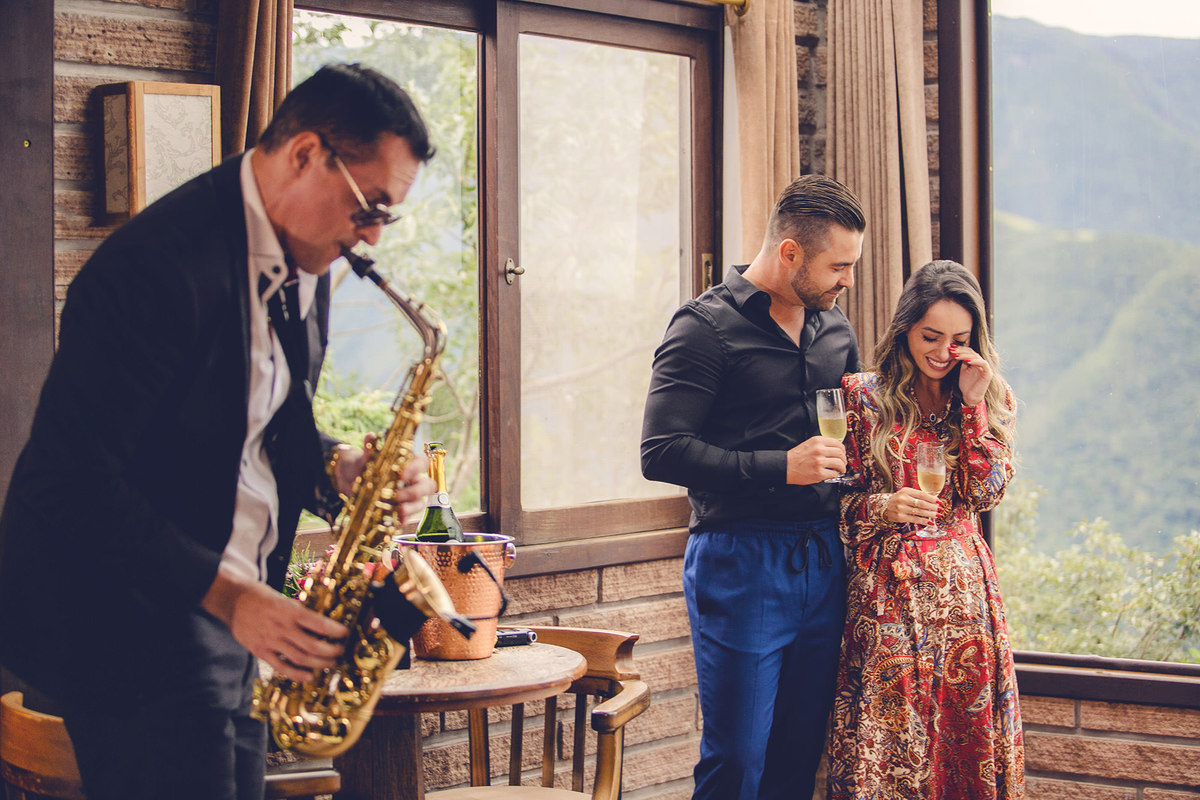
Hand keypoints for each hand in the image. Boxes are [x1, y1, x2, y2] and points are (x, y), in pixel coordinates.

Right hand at [202, 568, 348, 682]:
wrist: (232, 600)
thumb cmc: (261, 596)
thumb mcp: (283, 598)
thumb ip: (299, 612)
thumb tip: (322, 624)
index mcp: (290, 611)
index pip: (319, 624)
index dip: (336, 631)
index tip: (346, 634)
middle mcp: (282, 627)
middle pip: (313, 646)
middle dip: (332, 651)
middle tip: (341, 651)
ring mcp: (270, 641)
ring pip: (300, 659)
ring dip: (320, 664)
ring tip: (331, 663)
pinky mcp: (260, 651)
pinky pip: (281, 667)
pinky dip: (297, 674)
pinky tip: (309, 676)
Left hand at [333, 435, 434, 524]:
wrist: (348, 480)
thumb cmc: (363, 465)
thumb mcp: (364, 457)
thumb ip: (370, 449)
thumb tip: (371, 437)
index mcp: (408, 464)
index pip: (423, 463)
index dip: (417, 468)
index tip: (402, 474)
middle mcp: (412, 480)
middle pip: (428, 486)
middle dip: (416, 491)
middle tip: (398, 495)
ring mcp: (408, 498)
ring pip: (421, 503)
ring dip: (411, 507)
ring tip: (399, 509)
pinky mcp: (400, 512)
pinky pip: (408, 517)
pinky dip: (404, 519)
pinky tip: (397, 520)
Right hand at [786, 435, 847, 484]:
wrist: (786, 466)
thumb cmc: (796, 456)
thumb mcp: (809, 444)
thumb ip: (821, 445)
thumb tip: (836, 450)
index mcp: (817, 441)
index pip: (838, 443)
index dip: (842, 449)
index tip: (843, 453)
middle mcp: (819, 450)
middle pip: (840, 453)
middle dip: (844, 459)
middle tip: (843, 463)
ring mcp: (819, 462)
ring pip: (839, 464)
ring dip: (842, 468)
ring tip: (841, 469)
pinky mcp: (819, 473)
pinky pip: (833, 474)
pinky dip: (835, 474)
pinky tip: (832, 474)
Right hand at [883, 488, 939, 525]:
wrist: (885, 507)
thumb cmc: (899, 500)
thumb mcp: (906, 494)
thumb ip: (918, 496)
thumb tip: (934, 500)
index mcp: (906, 491)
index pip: (922, 494)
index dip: (932, 499)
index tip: (939, 502)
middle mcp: (902, 499)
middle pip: (921, 503)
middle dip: (932, 507)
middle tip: (939, 509)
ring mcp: (900, 508)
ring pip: (919, 512)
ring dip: (930, 514)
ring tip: (937, 515)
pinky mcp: (900, 517)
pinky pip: (915, 519)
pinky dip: (924, 521)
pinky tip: (930, 522)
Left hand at [950, 343, 991, 405]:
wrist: (970, 397)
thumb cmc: (967, 385)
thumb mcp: (963, 370)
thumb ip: (962, 361)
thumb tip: (955, 351)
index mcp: (976, 362)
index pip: (969, 351)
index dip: (960, 348)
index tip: (950, 347)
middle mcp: (982, 363)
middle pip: (972, 352)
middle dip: (961, 350)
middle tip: (952, 350)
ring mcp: (986, 368)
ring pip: (976, 357)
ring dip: (965, 355)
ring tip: (956, 355)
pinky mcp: (988, 373)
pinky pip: (983, 364)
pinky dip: (975, 361)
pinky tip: (966, 361)